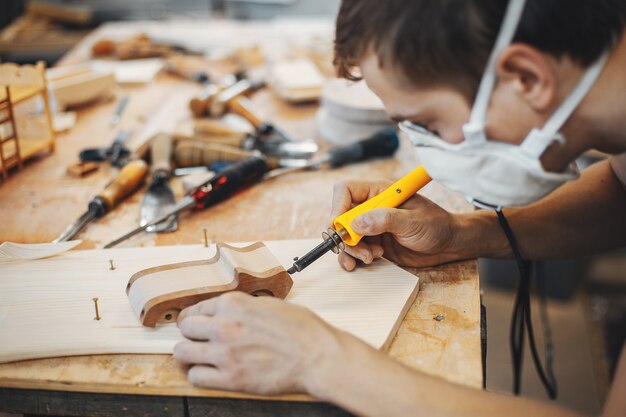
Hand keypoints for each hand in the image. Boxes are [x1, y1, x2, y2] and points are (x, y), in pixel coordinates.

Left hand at [173, 292, 345, 394]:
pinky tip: (210, 373)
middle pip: (186, 328)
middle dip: (191, 334)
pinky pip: (196, 377)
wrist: (318, 355)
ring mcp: (225, 353)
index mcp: (234, 303)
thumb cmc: (302, 329)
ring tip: (198, 357)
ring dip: (189, 354)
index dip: (196, 317)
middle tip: (197, 340)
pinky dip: (200, 375)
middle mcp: (224, 325)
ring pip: (183, 352)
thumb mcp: (269, 304)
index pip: (196, 308)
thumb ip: (244, 307)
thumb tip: (230, 312)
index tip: (196, 324)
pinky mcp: (231, 378)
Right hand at [331, 180, 461, 269]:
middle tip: (360, 249)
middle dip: (345, 235)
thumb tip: (357, 223)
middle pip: (341, 217)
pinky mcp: (373, 243)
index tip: (339, 226)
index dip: (338, 206)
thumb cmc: (436, 225)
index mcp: (379, 192)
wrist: (448, 244)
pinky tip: (362, 263)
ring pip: (344, 236)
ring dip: (351, 250)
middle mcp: (371, 207)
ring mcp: (370, 226)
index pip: (346, 191)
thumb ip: (385, 220)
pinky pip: (353, 250)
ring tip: (370, 257)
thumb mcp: (413, 221)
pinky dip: (352, 258)